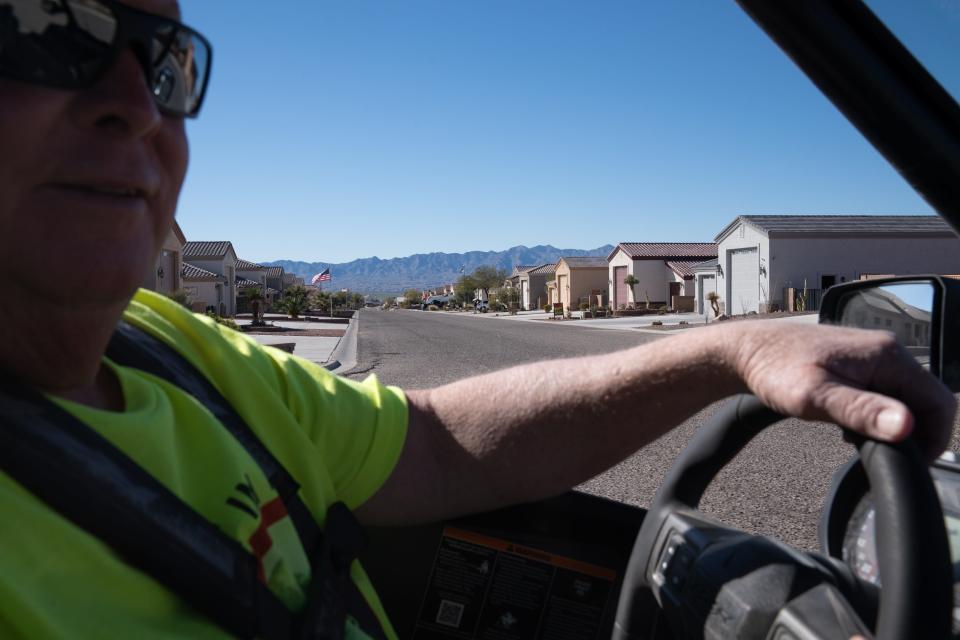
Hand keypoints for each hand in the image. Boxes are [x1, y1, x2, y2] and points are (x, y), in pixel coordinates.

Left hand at [725, 322, 955, 459]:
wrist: (745, 351)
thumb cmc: (775, 369)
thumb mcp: (815, 397)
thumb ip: (861, 411)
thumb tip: (906, 426)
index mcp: (887, 355)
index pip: (939, 402)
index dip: (934, 439)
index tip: (909, 464)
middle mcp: (887, 351)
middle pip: (926, 401)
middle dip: (914, 434)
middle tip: (883, 457)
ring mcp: (873, 356)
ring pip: (905, 399)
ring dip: (893, 426)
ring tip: (863, 444)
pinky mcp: (859, 365)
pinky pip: (885, 394)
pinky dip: (877, 416)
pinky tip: (850, 430)